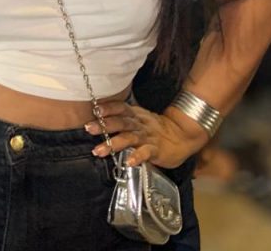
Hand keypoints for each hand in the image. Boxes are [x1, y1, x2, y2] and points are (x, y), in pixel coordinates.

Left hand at [84, 101, 207, 168]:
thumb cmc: (155, 129)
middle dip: (104, 125)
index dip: (108, 108)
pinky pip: (145, 153)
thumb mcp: (140, 119)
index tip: (95, 109)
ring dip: (113, 143)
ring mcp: (148, 137)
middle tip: (89, 128)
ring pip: (129, 138)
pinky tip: (128, 162)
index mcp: (135, 115)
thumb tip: (99, 119)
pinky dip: (137, 157)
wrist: (182, 136)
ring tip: (98, 151)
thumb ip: (123, 118)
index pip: (121, 108)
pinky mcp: (156, 150)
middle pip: (121, 122)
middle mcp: (140, 124)